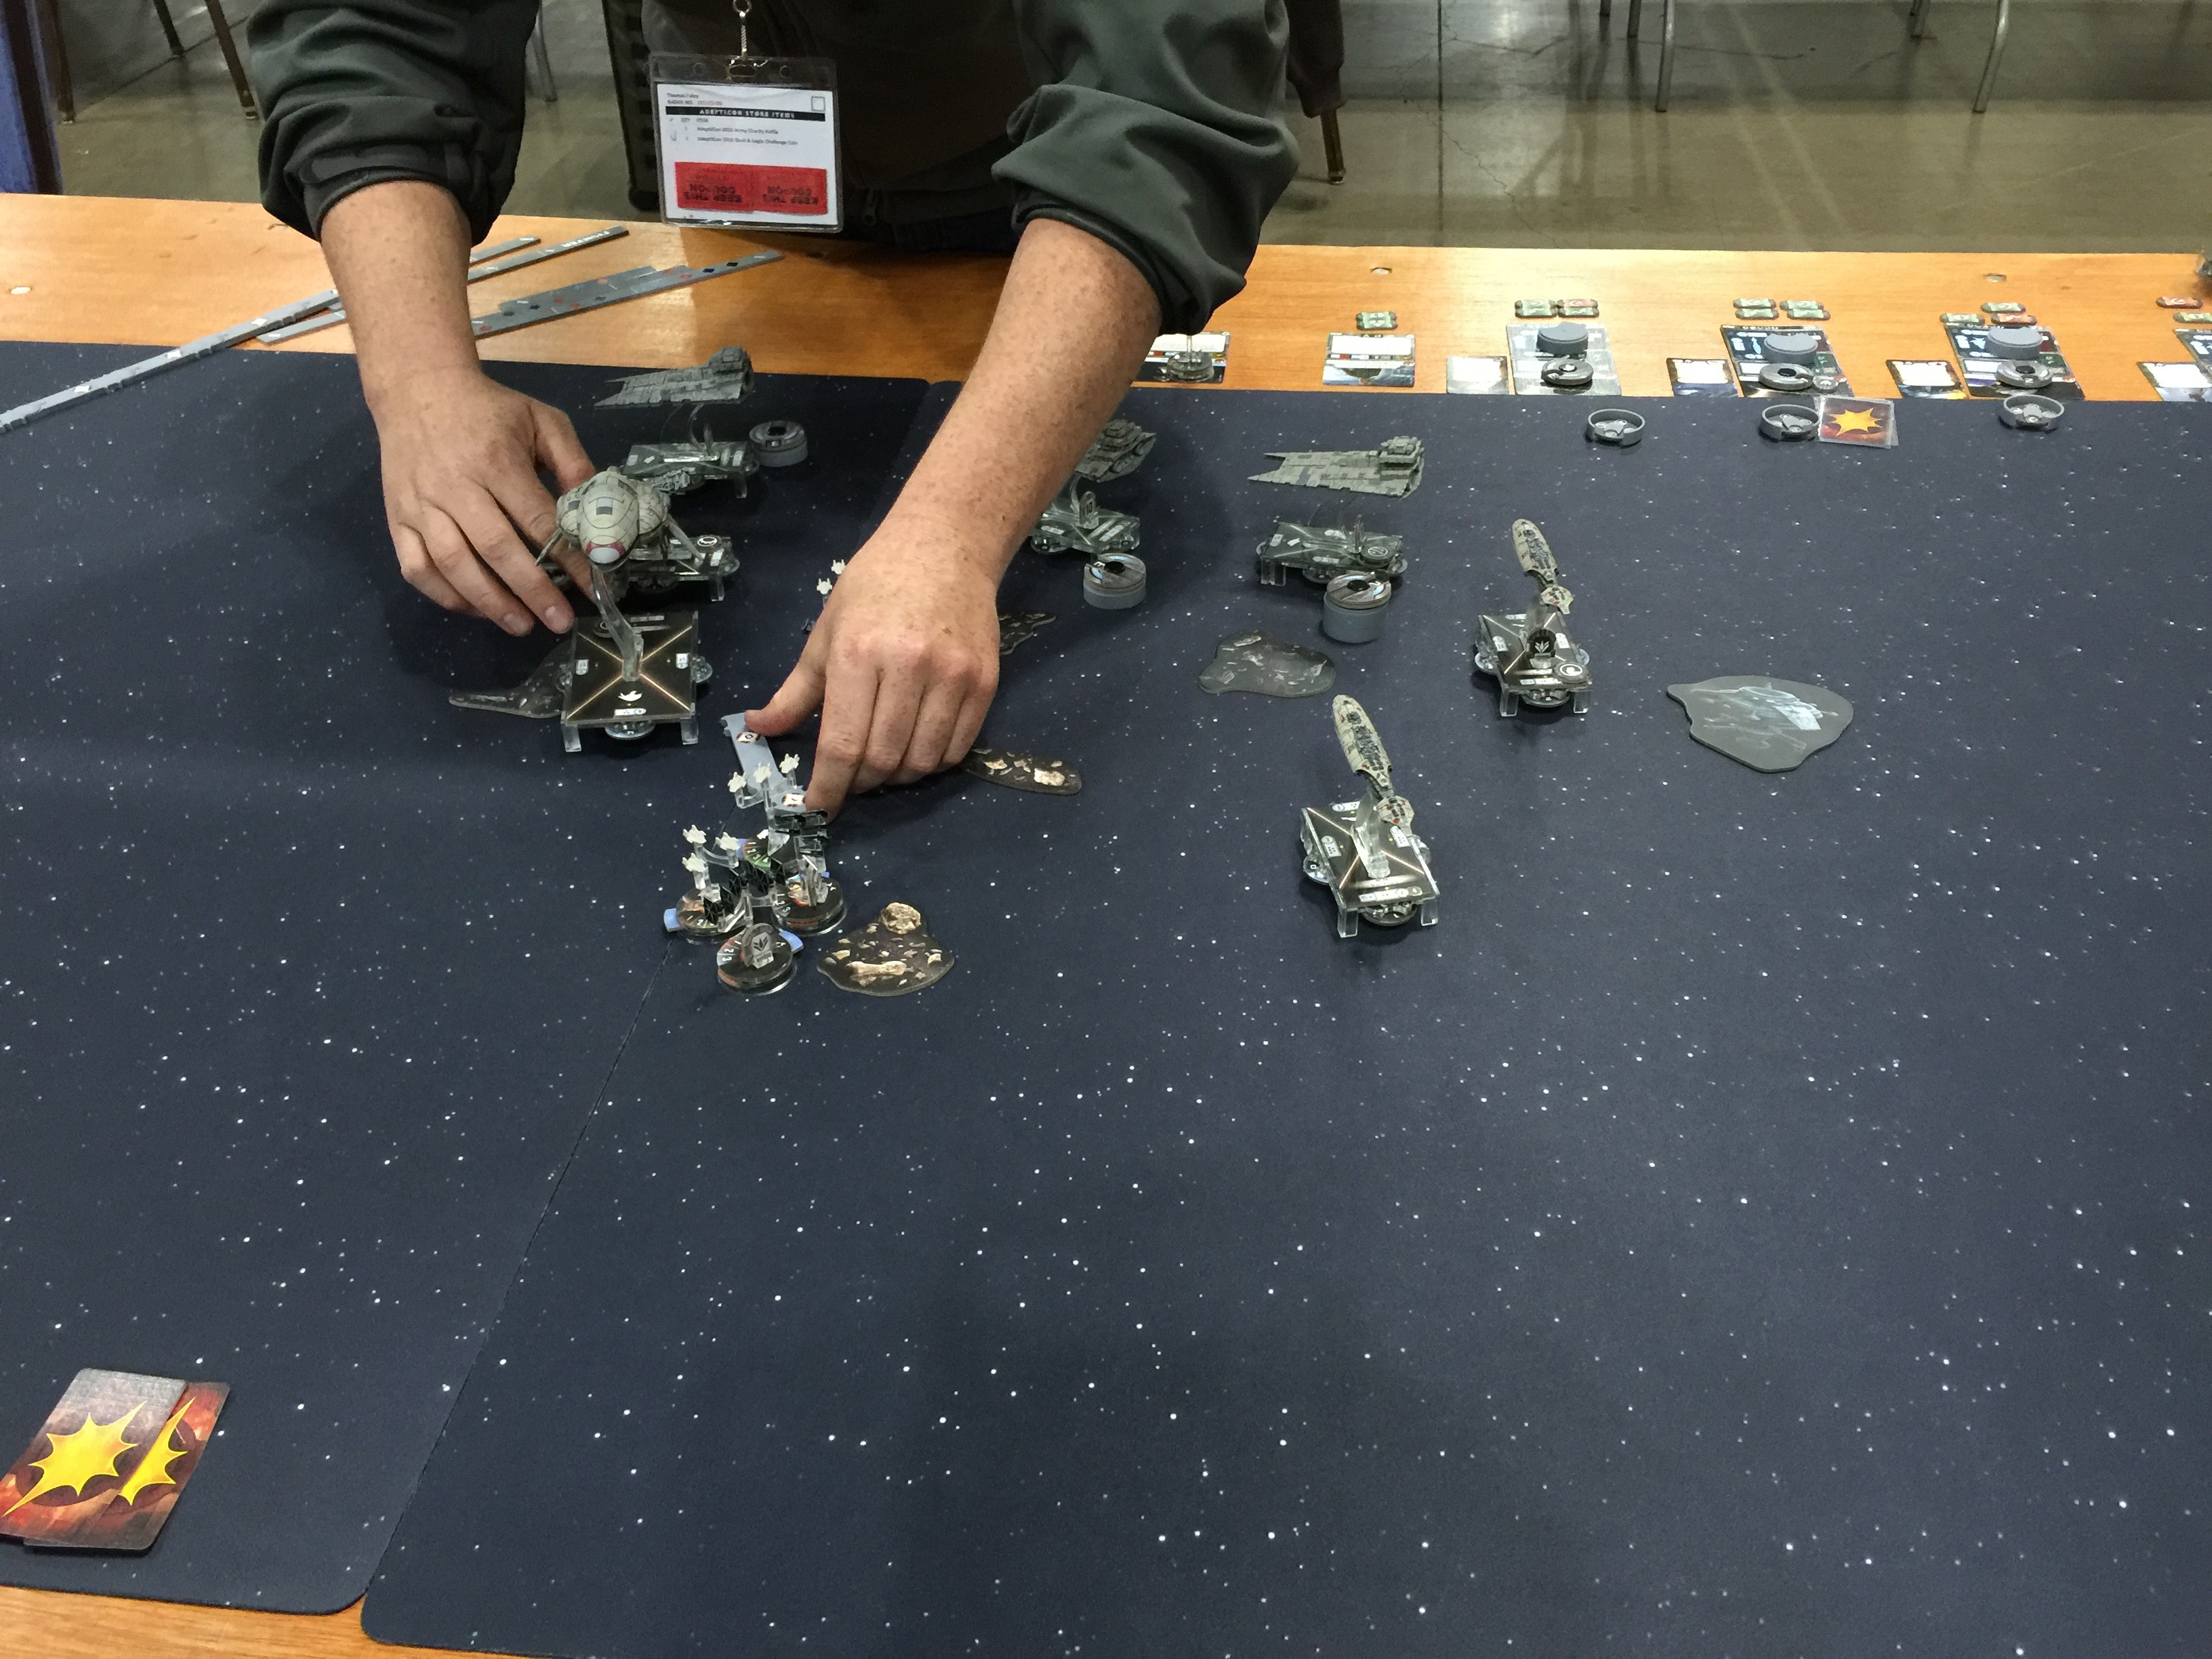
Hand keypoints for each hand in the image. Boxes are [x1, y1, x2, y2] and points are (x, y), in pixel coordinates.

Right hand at [370, 368, 595, 635]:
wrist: (418, 389)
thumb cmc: (488, 409)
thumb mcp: (541, 419)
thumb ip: (572, 461)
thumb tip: (595, 510)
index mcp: (496, 462)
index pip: (538, 521)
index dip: (568, 559)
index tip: (592, 588)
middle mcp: (456, 487)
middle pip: (497, 550)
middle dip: (532, 591)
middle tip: (559, 621)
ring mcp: (421, 505)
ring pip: (454, 565)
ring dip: (490, 602)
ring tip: (521, 626)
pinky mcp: (396, 518)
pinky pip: (416, 567)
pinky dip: (445, 595)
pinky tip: (475, 609)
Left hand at [745, 513, 1001, 816]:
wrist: (945, 545)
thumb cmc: (875, 586)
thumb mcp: (826, 633)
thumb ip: (796, 691)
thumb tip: (757, 728)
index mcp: (857, 654)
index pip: (841, 744)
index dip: (827, 789)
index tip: (817, 810)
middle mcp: (907, 667)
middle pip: (882, 760)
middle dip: (860, 783)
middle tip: (850, 777)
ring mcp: (952, 676)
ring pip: (921, 762)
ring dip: (897, 777)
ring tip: (884, 760)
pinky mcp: (984, 682)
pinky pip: (957, 749)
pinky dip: (932, 761)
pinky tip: (916, 745)